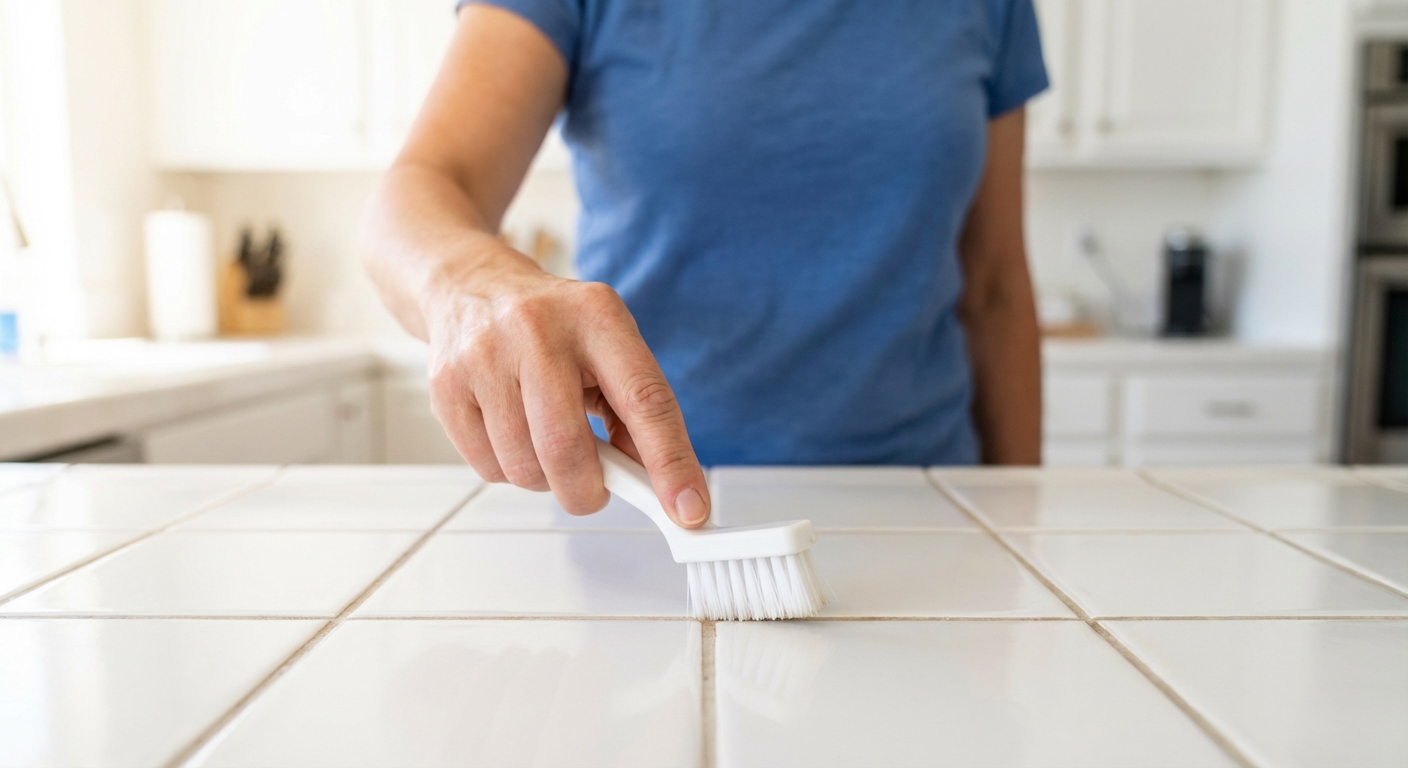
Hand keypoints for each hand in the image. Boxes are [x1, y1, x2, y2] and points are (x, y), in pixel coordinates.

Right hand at [423, 253, 709, 527]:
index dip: (671, 463)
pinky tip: (512, 433)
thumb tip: (658, 486)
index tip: (689, 510)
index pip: (645, 401)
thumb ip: (636, 413)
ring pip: (524, 467)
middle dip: (587, 492)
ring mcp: (484, 356)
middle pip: (568, 449)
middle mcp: (538, 330)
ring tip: (546, 442)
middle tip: (594, 491)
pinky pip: (487, 468)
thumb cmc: (555, 329)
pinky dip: (509, 470)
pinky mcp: (446, 386)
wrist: (472, 287)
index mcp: (597, 317)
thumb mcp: (608, 348)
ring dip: (545, 480)